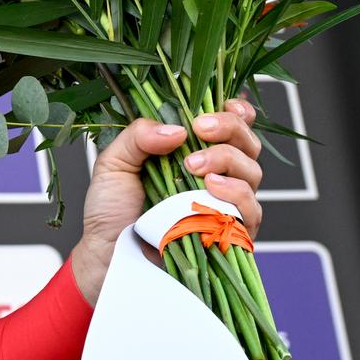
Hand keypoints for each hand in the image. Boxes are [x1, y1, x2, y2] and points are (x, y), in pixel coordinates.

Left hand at [70, 98, 262, 304]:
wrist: (106, 255)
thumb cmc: (110, 210)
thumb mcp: (114, 163)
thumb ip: (139, 136)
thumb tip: (178, 128)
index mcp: (194, 152)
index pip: (232, 125)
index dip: (237, 112)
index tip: (224, 105)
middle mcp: (217, 176)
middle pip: (247, 142)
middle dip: (229, 128)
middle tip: (199, 130)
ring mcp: (227, 205)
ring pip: (252, 171)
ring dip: (227, 159)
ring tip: (193, 165)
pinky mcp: (231, 234)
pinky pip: (251, 209)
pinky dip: (236, 193)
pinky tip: (212, 188)